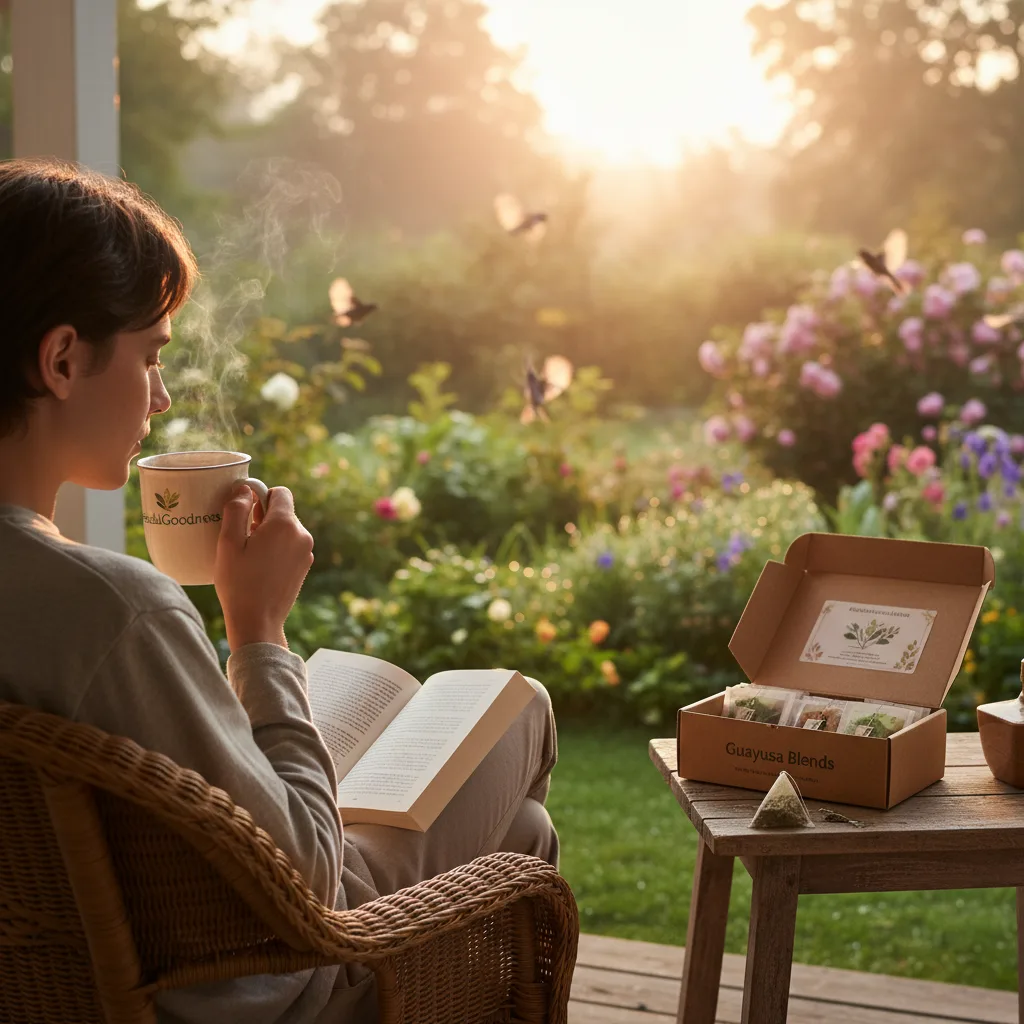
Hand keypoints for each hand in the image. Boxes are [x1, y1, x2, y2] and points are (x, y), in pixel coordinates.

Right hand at [214, 483, 313, 650]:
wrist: (258, 621)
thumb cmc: (239, 582)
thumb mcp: (228, 543)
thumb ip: (236, 510)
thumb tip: (245, 489)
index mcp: (285, 525)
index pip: (280, 492)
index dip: (261, 496)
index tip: (246, 513)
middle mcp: (302, 535)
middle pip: (284, 511)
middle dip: (264, 517)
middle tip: (243, 537)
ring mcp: (306, 552)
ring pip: (287, 529)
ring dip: (270, 533)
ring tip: (251, 555)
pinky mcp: (305, 566)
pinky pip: (291, 545)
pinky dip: (278, 548)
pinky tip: (261, 566)